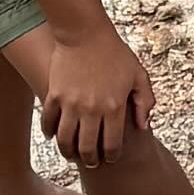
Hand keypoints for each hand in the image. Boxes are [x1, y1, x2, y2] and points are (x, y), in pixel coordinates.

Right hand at [29, 19, 152, 162]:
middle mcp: (92, 110)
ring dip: (68, 152)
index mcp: (114, 107)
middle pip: (87, 148)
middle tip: (92, 162)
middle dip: (90, 160)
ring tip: (71, 153)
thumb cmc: (115, 53)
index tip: (110, 158)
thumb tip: (143, 126)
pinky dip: (49, 133)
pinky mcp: (54, 95)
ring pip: (65, 141)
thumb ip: (145, 102)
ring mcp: (71, 104)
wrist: (84, 32)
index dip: (112, 156)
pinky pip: (48, 122)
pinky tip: (53, 136)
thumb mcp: (138, 75)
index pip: (112, 144)